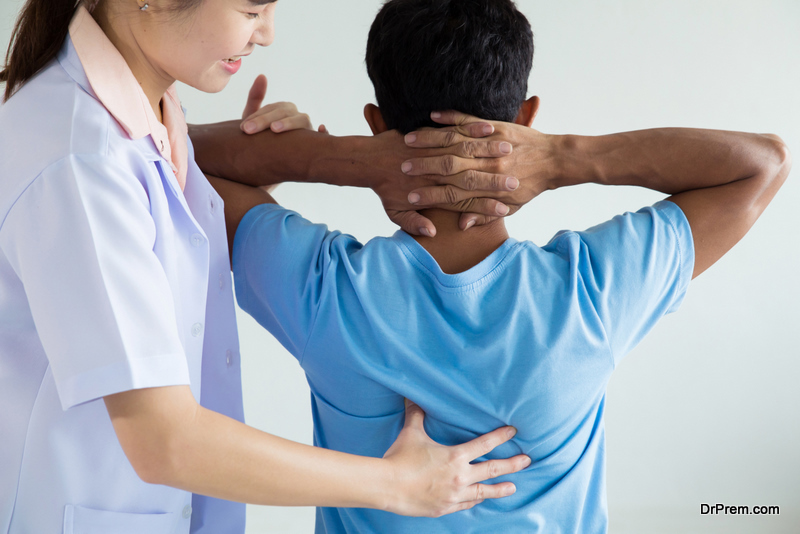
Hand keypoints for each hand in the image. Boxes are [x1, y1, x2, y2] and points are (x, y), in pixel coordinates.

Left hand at [240, 75, 327, 134]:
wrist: (272, 160)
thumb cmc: (264, 137)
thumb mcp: (256, 117)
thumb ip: (256, 97)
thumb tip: (262, 75)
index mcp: (285, 109)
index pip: (271, 108)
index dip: (257, 116)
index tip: (243, 127)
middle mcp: (297, 115)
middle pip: (283, 113)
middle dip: (265, 120)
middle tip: (248, 130)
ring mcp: (308, 128)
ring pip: (301, 120)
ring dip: (289, 123)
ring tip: (275, 128)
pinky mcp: (315, 141)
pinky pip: (323, 136)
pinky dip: (324, 132)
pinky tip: (321, 129)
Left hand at [366, 127, 521, 236]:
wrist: (364, 161)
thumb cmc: (383, 187)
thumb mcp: (394, 211)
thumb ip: (413, 223)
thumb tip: (431, 233)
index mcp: (431, 189)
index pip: (463, 198)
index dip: (485, 204)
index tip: (507, 208)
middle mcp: (436, 169)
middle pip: (469, 172)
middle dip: (495, 175)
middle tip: (517, 178)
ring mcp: (432, 148)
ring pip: (465, 147)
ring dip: (489, 148)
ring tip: (510, 150)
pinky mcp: (429, 133)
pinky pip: (454, 125)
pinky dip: (473, 126)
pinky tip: (491, 128)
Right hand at [381, 400, 530, 516]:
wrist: (387, 486)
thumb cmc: (400, 458)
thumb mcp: (411, 433)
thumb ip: (416, 414)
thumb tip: (413, 396)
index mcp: (455, 456)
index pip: (485, 444)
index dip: (500, 436)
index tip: (514, 432)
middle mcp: (460, 477)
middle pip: (493, 470)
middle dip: (512, 465)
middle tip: (527, 461)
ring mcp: (454, 495)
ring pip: (484, 492)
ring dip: (500, 488)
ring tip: (513, 487)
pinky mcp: (445, 508)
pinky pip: (467, 503)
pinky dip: (476, 499)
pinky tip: (481, 498)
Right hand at [402, 111, 556, 228]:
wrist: (554, 160)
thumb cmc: (530, 186)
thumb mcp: (511, 207)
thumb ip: (484, 215)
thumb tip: (463, 224)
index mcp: (487, 187)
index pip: (451, 193)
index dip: (429, 195)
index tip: (410, 196)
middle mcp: (486, 166)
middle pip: (448, 167)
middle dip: (423, 167)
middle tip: (402, 168)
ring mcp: (489, 144)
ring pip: (454, 143)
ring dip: (430, 141)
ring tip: (409, 140)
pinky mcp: (494, 127)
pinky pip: (468, 120)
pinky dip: (450, 117)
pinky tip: (432, 115)